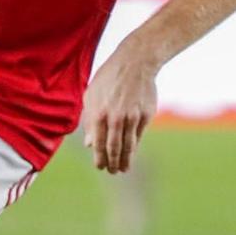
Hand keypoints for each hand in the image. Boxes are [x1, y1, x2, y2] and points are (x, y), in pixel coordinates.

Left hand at [82, 42, 156, 172]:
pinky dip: (134, 146)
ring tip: (123, 169)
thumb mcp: (92, 95)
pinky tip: (131, 152)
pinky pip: (139, 135)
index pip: (99, 144)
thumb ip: (89, 120)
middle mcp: (116, 118)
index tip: (100, 167)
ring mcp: (133, 118)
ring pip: (129, 146)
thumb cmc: (109, 78)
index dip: (100, 159)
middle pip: (114, 149)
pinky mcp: (146, 116)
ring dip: (125, 160)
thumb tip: (90, 143)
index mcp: (99, 114)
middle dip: (112, 164)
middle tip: (112, 172)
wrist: (135, 63)